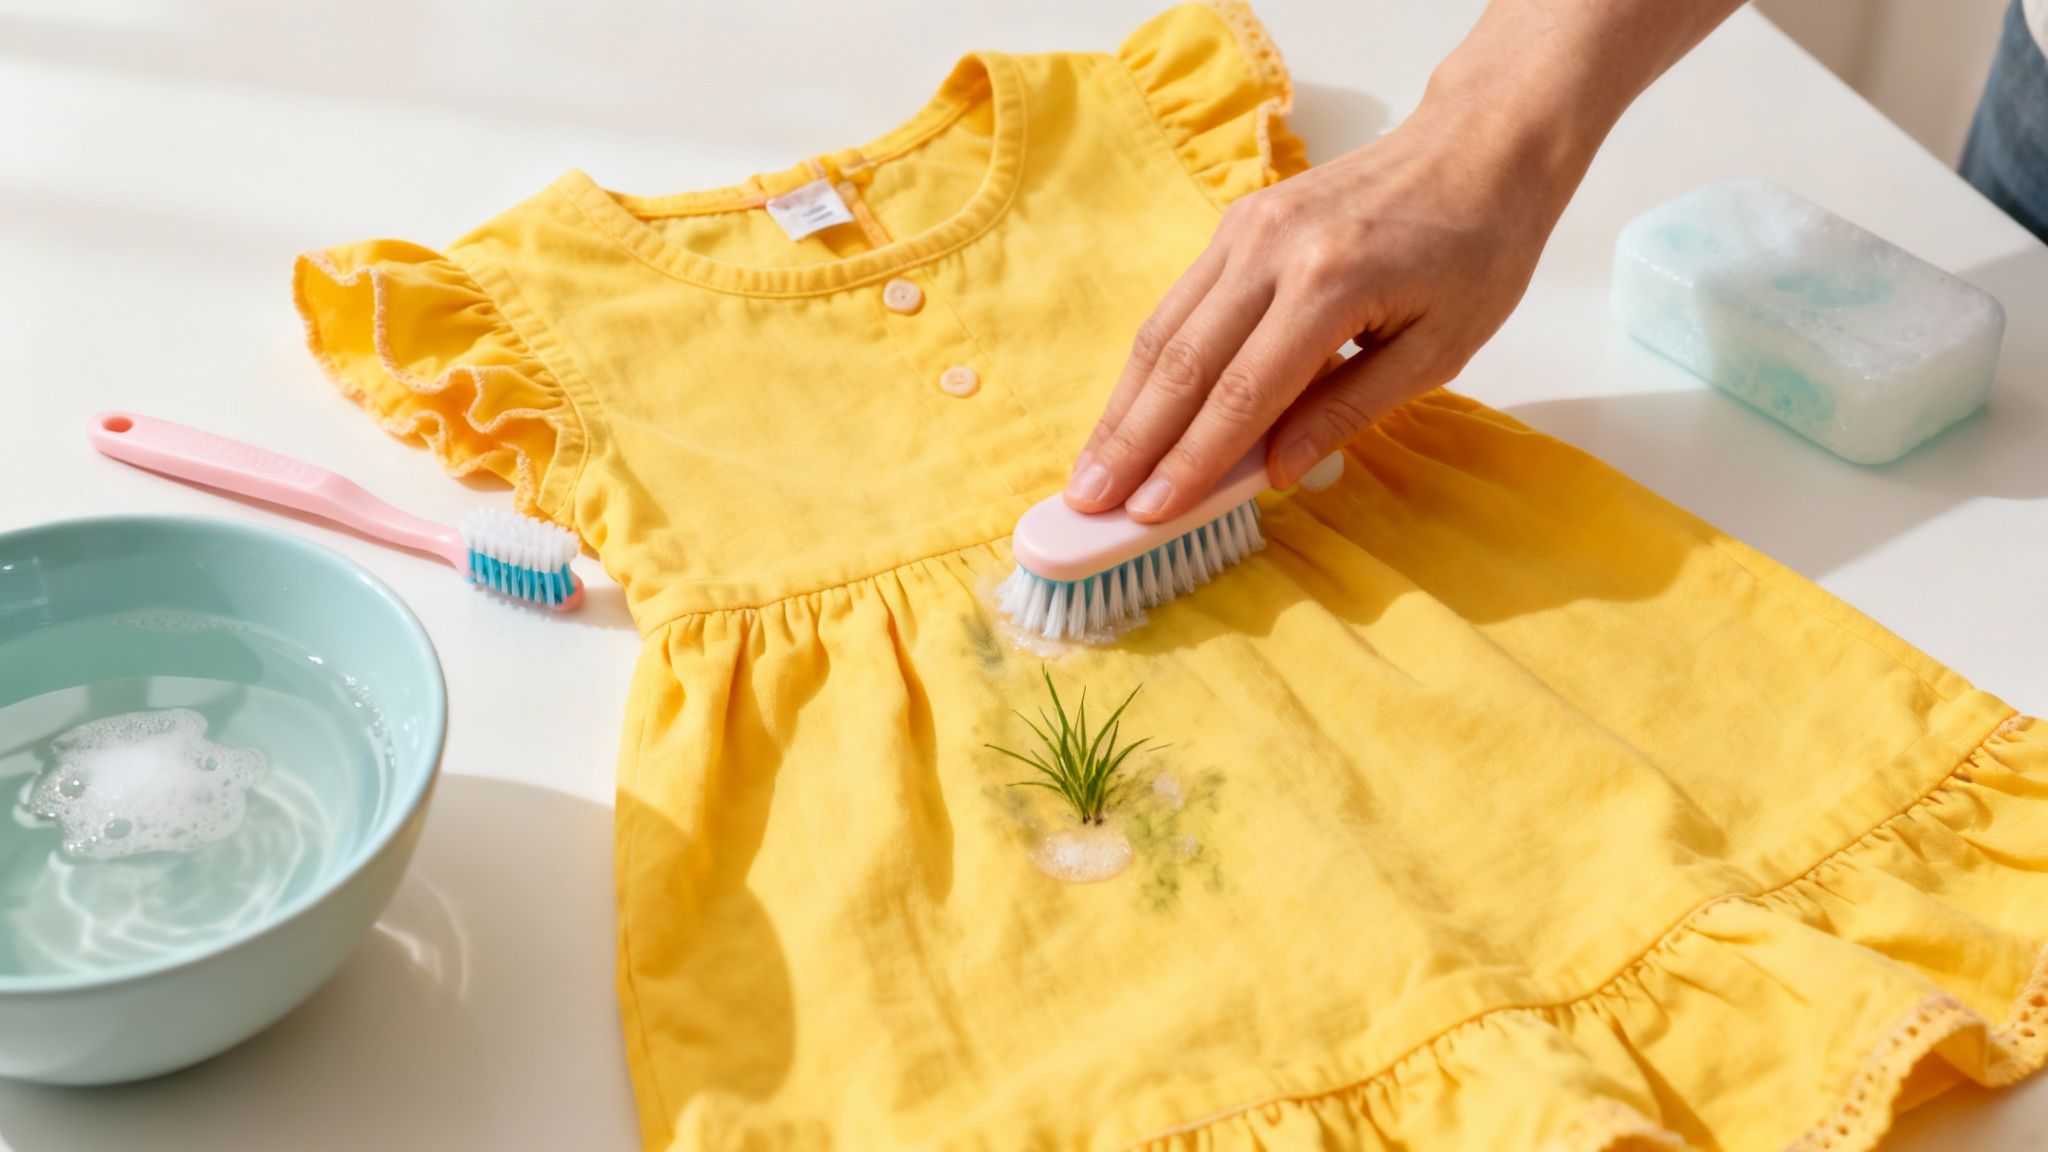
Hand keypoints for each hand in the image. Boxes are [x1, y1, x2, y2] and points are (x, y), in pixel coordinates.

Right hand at [1063, 99, 1566, 520]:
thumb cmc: (1476, 251)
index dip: (1190, 461)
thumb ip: (1348, 410)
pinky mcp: (1237, 222)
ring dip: (1123, 407)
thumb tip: (1275, 472)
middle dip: (1131, 442)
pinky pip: (1179, 304)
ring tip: (1091, 469)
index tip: (1149, 513)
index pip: (1241, 393)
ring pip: (1164, 330)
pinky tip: (1130, 412)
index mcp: (1329, 283)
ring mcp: (1246, 227)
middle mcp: (1272, 249)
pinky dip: (1149, 366)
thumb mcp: (1438, 350)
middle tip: (1088, 502)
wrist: (1477, 149)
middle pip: (1182, 363)